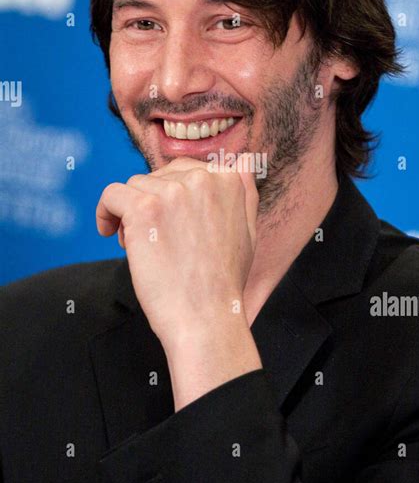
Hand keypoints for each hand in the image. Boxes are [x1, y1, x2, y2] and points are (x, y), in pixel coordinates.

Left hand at [96, 156, 261, 401]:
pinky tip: (109, 232)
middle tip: (156, 239)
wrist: (207, 318)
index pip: (184, 172)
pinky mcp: (143, 208)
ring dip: (131, 213)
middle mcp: (202, 179)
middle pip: (158, 177)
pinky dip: (105, 213)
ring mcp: (172, 192)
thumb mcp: (249, 231)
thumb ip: (243, 194)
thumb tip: (241, 163)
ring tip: (142, 247)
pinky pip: (111, 195)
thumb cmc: (223, 284)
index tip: (170, 224)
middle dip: (152, 203)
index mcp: (228, 181)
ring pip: (134, 187)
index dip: (172, 198)